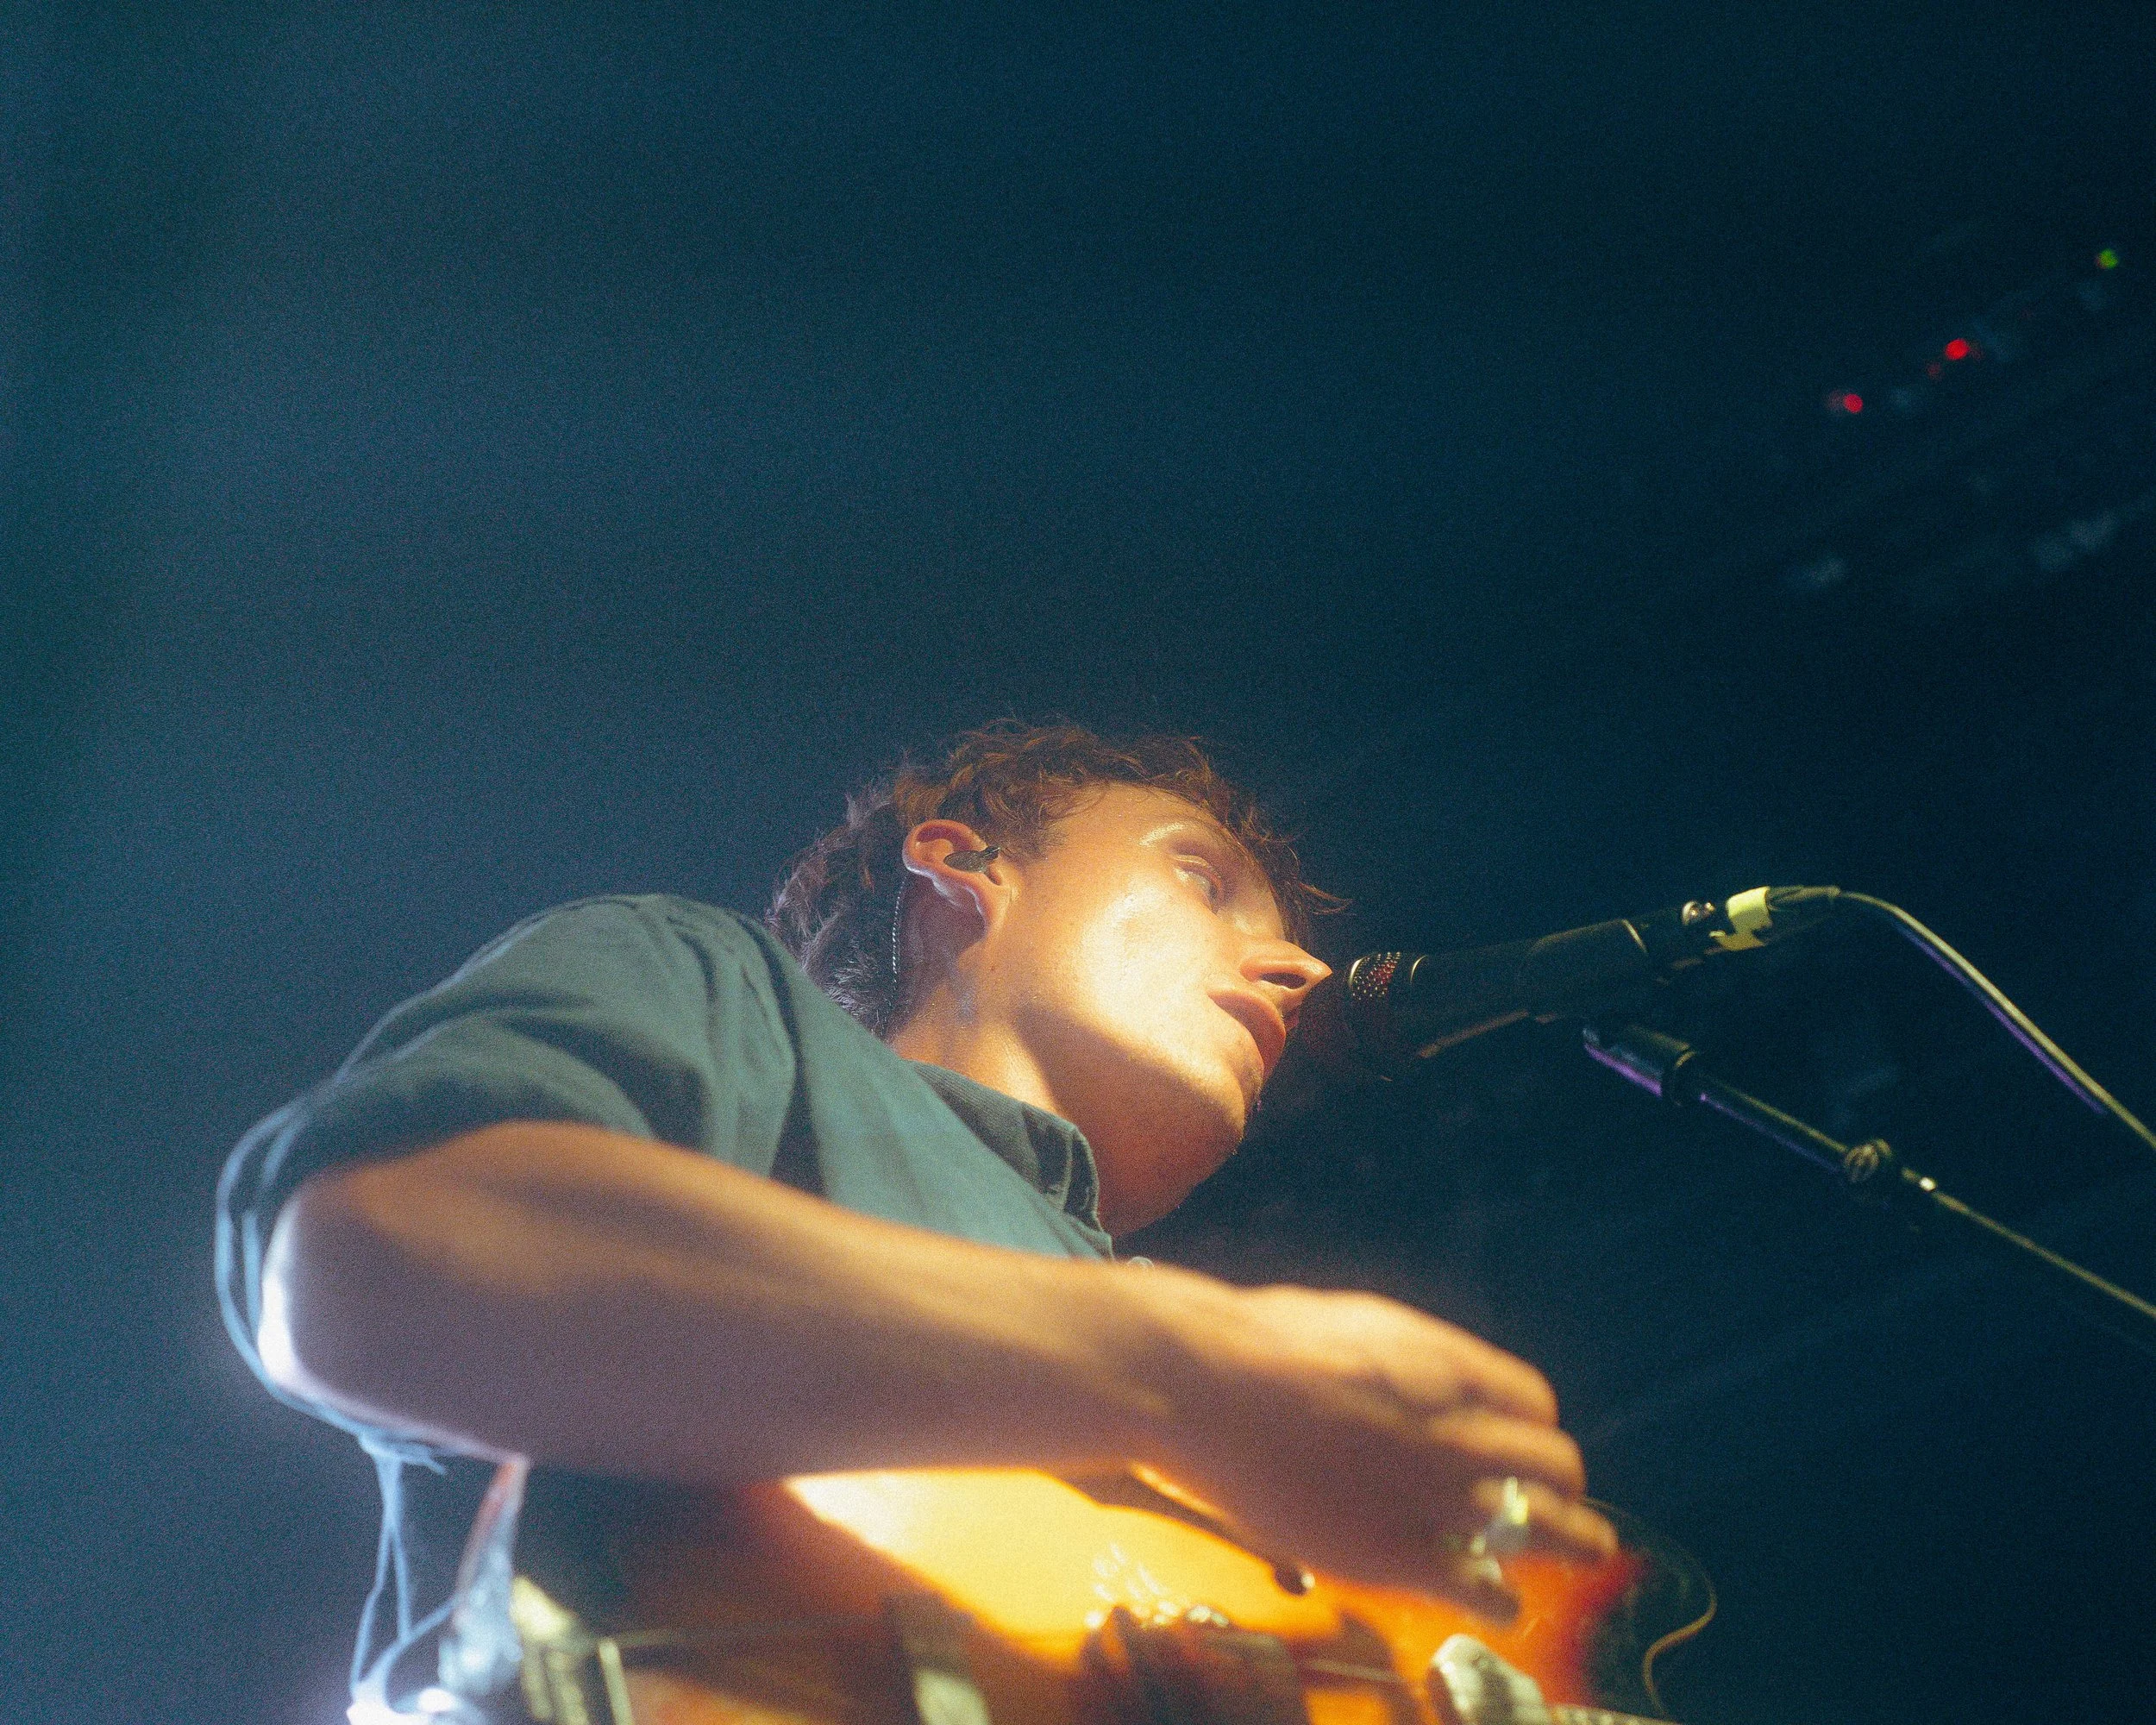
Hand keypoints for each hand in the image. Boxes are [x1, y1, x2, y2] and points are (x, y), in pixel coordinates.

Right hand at [1131, 1272, 1616, 1618]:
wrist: (1201, 1384)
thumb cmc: (1255, 1343)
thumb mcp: (1353, 1325)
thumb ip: (1405, 1357)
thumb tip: (1425, 1372)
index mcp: (1446, 1366)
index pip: (1533, 1404)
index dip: (1535, 1431)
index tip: (1526, 1449)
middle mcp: (1455, 1428)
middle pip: (1554, 1466)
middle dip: (1565, 1489)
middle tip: (1568, 1508)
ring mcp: (1428, 1494)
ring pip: (1539, 1528)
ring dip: (1572, 1542)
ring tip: (1587, 1553)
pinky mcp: (1391, 1553)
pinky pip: (1479, 1586)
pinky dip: (1499, 1597)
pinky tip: (1501, 1604)